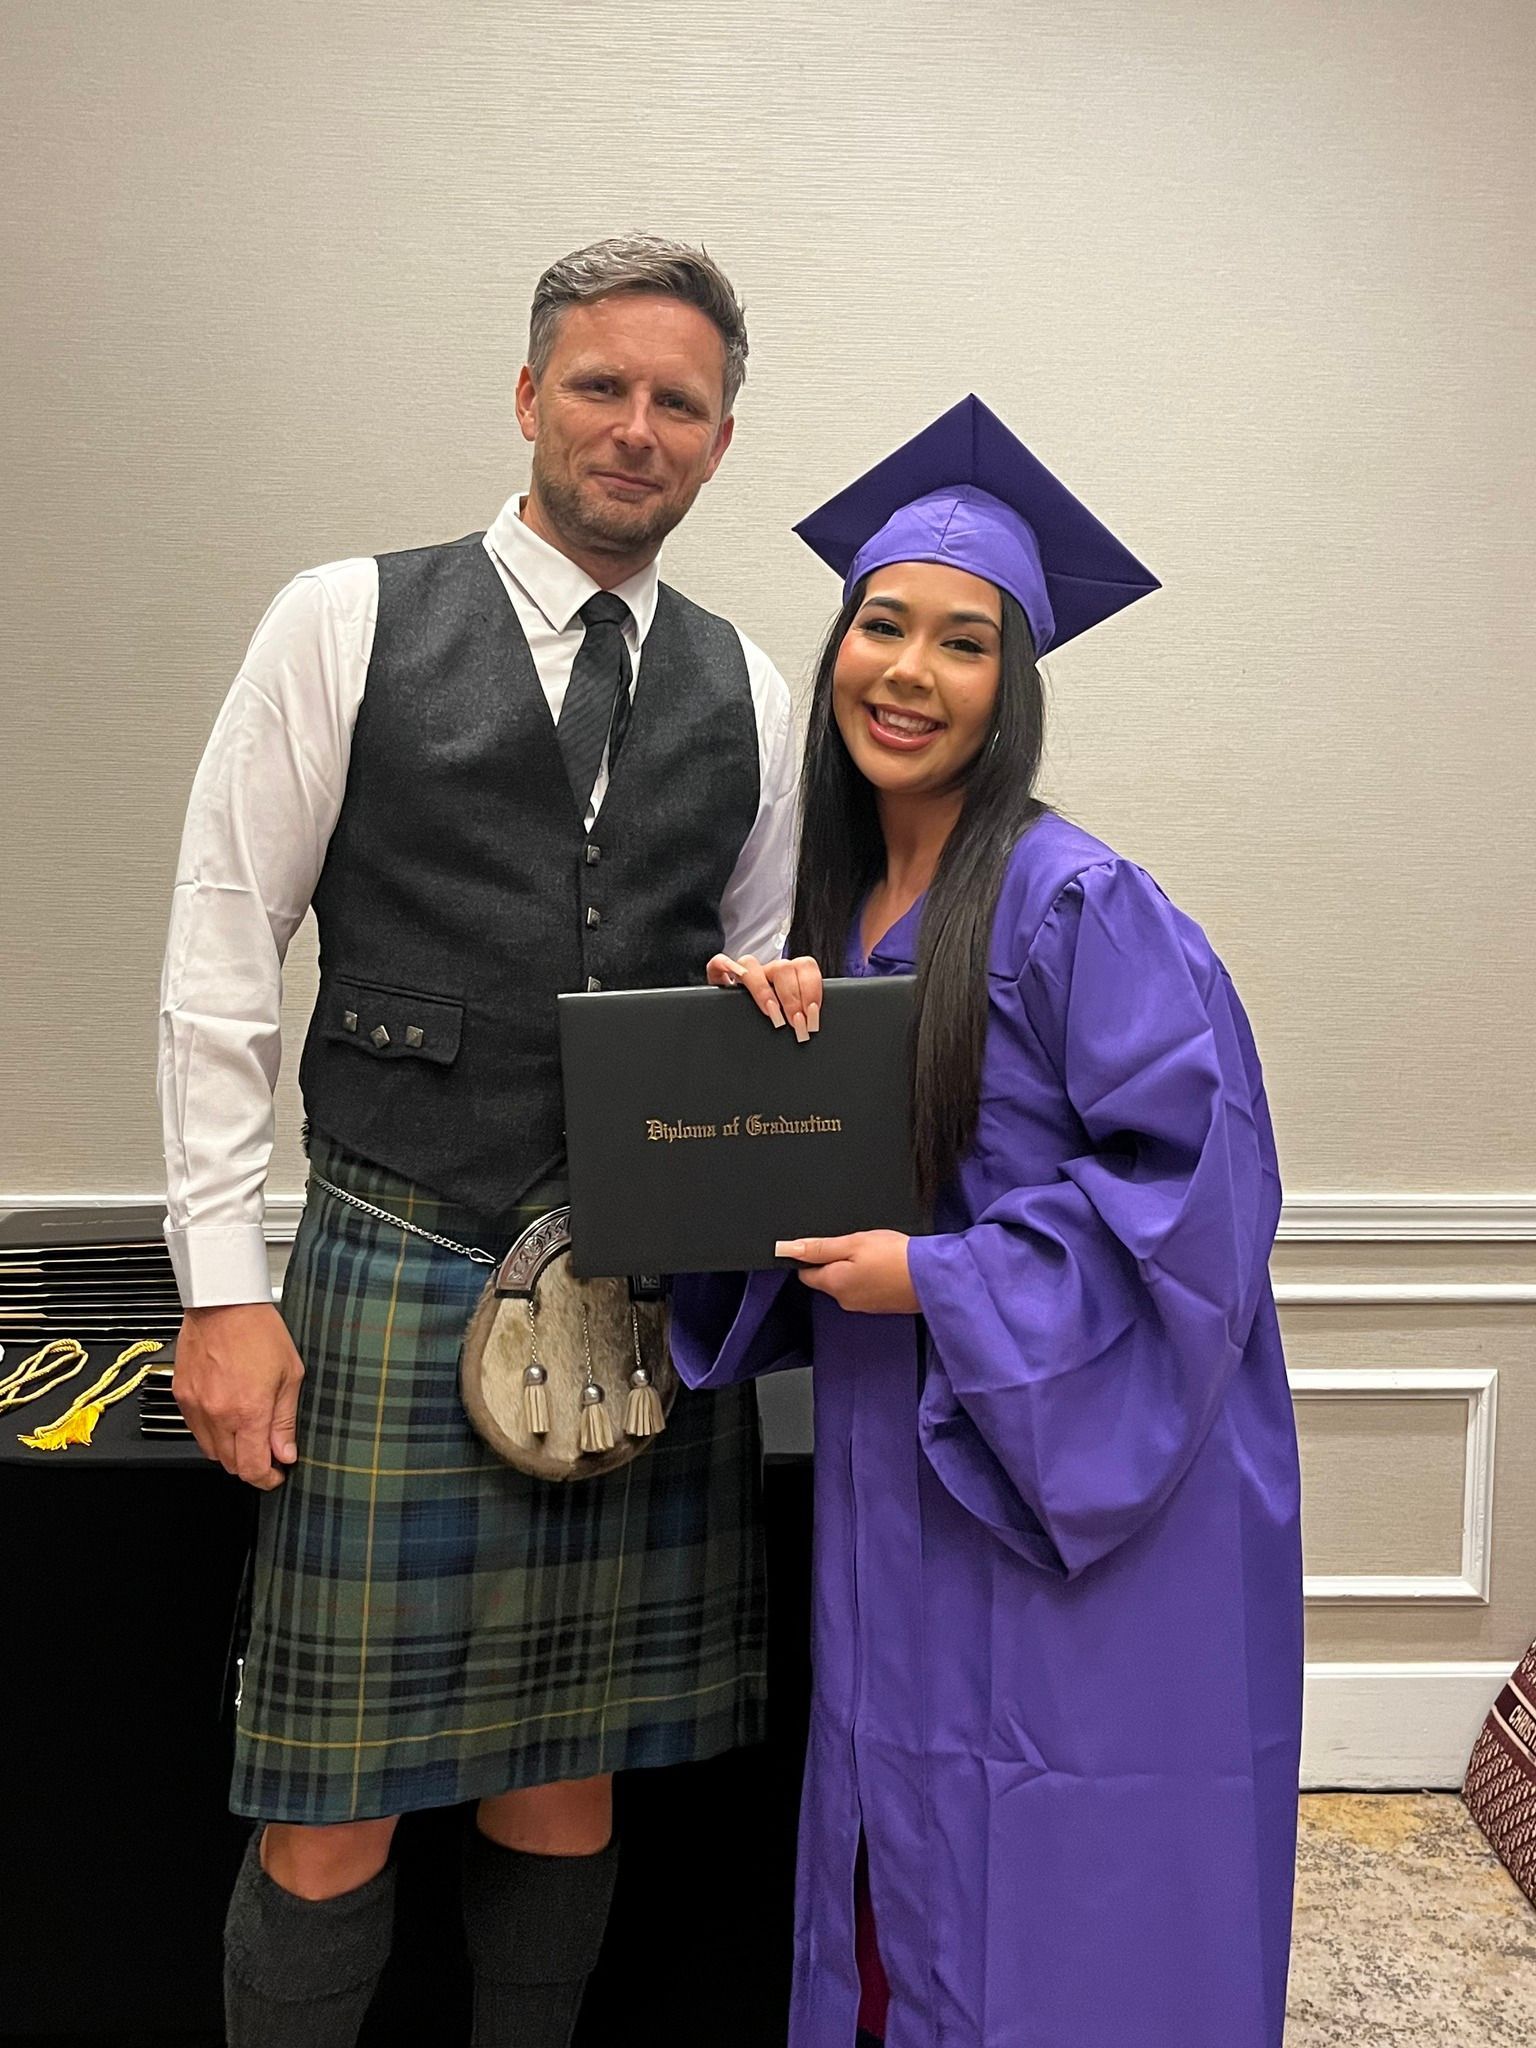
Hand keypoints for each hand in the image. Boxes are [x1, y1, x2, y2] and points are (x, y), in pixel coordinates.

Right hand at [173, 1302, 305, 1489]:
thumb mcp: (290, 1375)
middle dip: (251, 1465)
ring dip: (230, 1450)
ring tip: (248, 1430)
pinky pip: (195, 1430)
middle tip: (267, 1452)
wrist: (223, 1303)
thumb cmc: (259, 1330)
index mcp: (248, 1411)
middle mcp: (218, 1414)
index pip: (252, 1468)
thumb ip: (285, 1420)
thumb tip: (285, 1453)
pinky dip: (212, 1432)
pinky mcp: (182, 1396)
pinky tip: (227, 1415)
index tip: (276, 1475)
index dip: (266, 1479)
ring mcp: (196, 1406)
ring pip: (210, 1451)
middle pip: (230, 1465)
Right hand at [706, 953, 823, 1042]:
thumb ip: (803, 1012)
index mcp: (789, 975)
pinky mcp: (720, 975)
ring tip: (774, 1017)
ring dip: (764, 991)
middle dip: (792, 998)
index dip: (811, 989)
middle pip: (782, 967)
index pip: (805, 967)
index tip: (812, 1014)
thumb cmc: (774, 1019)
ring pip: (751, 964)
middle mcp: (767, 971)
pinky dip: (725, 966)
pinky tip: (732, 981)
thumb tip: (813, 1023)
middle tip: (796, 1023)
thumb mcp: (792, 1015)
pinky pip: (719, 962)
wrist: (740, 1023)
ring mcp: (744, 973)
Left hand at [772, 1231, 918, 1313]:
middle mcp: (845, 1300)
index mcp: (834, 1284)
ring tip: (877, 1255)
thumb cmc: (896, 1257)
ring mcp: (863, 1306)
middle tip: (859, 1246)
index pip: (805, 1272)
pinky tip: (886, 1267)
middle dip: (837, 1260)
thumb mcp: (854, 1242)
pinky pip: (866, 1289)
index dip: (812, 1255)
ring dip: (855, 1269)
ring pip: (847, 1283)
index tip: (829, 1243)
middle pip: (827, 1278)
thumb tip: (787, 1249)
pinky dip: (871, 1277)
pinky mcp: (880, 1306)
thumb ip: (819, 1247)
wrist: (934, 1278)